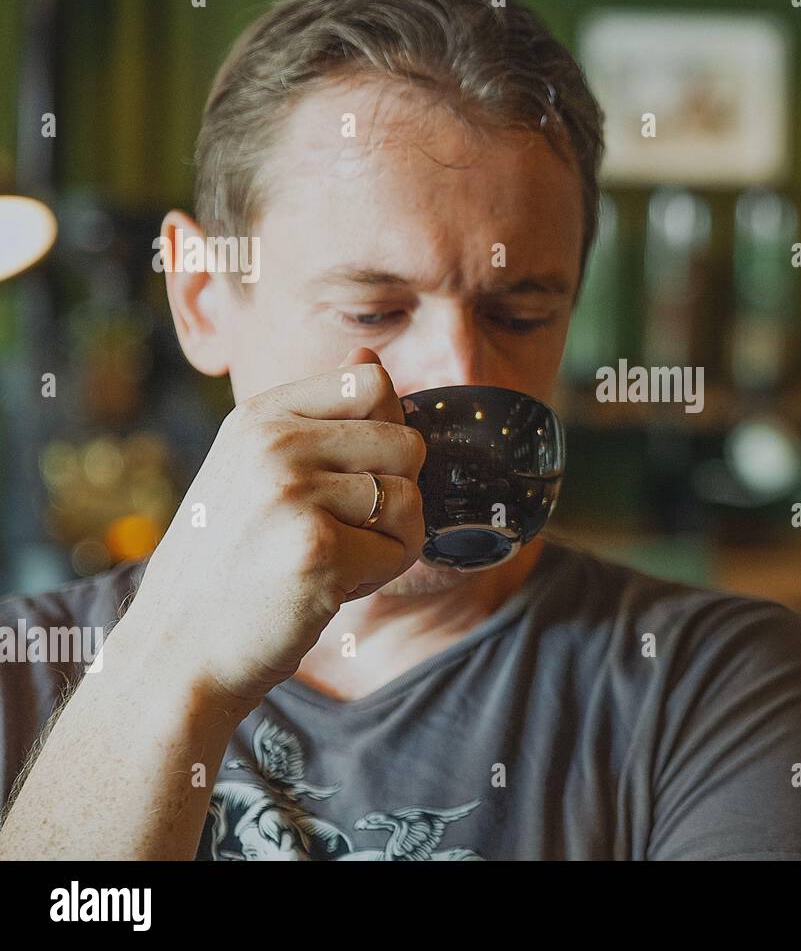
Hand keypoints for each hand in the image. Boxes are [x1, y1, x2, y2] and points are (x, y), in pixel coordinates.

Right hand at [121, 348, 426, 706]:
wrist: (178, 653)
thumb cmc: (230, 564)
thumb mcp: (253, 468)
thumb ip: (317, 416)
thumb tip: (370, 356)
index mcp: (261, 415)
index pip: (374, 383)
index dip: (384, 436)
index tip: (345, 479)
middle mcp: (274, 443)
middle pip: (407, 443)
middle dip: (393, 496)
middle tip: (339, 532)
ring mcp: (293, 493)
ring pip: (411, 498)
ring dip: (389, 541)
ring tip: (330, 560)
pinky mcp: (318, 549)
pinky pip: (403, 549)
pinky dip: (379, 577)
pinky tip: (328, 589)